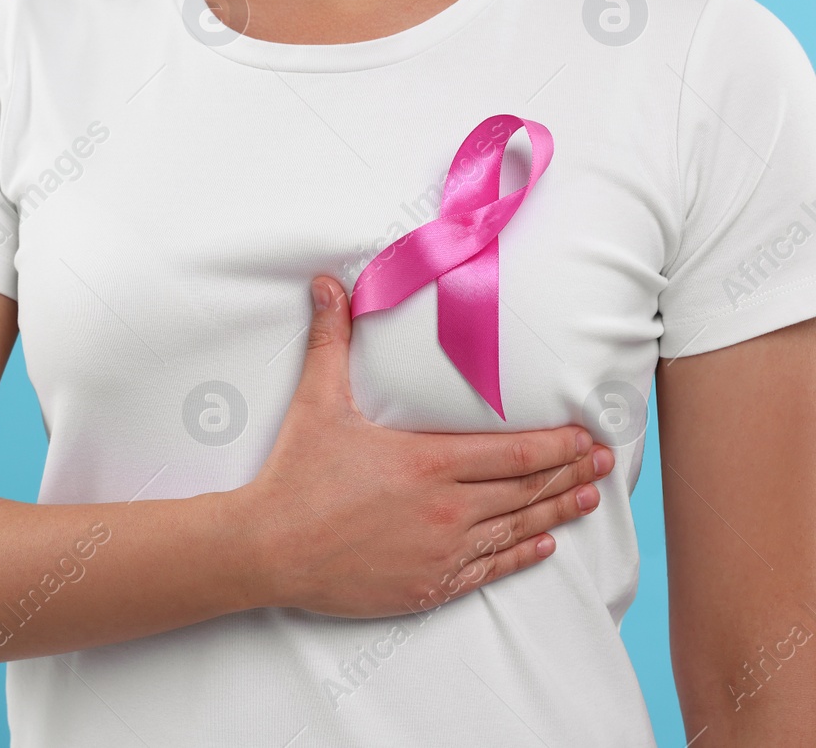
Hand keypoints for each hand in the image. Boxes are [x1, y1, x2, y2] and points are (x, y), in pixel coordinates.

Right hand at [235, 275, 612, 617]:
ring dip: (557, 511)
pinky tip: (542, 544)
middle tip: (604, 462)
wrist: (267, 548)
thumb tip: (328, 285)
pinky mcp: (428, 585)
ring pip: (516, 530)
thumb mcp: (317, 402)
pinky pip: (490, 569)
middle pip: (525, 489)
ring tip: (588, 498)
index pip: (514, 453)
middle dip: (570, 473)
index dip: (557, 445)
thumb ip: (330, 342)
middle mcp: (446, 511)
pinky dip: (522, 554)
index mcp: (428, 464)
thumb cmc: (295, 476)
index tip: (586, 435)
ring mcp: (441, 552)